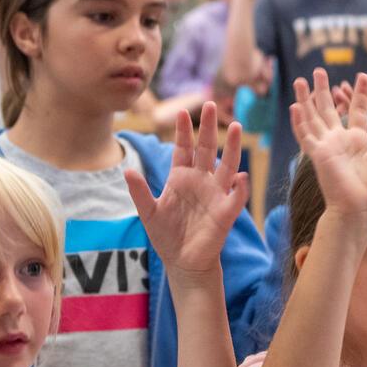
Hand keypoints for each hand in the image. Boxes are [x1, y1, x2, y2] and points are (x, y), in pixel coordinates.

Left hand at [125, 104, 248, 282]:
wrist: (183, 262)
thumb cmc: (167, 236)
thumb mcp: (148, 212)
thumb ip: (139, 191)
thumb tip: (127, 170)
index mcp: (181, 178)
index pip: (183, 148)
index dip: (183, 131)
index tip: (181, 111)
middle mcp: (201, 181)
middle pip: (207, 149)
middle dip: (207, 128)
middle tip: (208, 103)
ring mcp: (215, 195)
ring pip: (227, 165)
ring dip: (232, 147)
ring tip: (234, 127)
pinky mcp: (226, 212)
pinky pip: (236, 197)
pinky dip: (239, 187)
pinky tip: (239, 176)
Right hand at [291, 69, 366, 221]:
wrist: (359, 207)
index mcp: (357, 141)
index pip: (357, 111)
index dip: (359, 94)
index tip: (363, 75)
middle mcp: (339, 141)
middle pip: (328, 110)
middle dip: (323, 90)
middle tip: (319, 70)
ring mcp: (326, 147)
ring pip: (312, 117)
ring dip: (305, 99)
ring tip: (299, 80)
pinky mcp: (317, 154)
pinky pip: (305, 135)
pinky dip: (299, 121)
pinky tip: (294, 106)